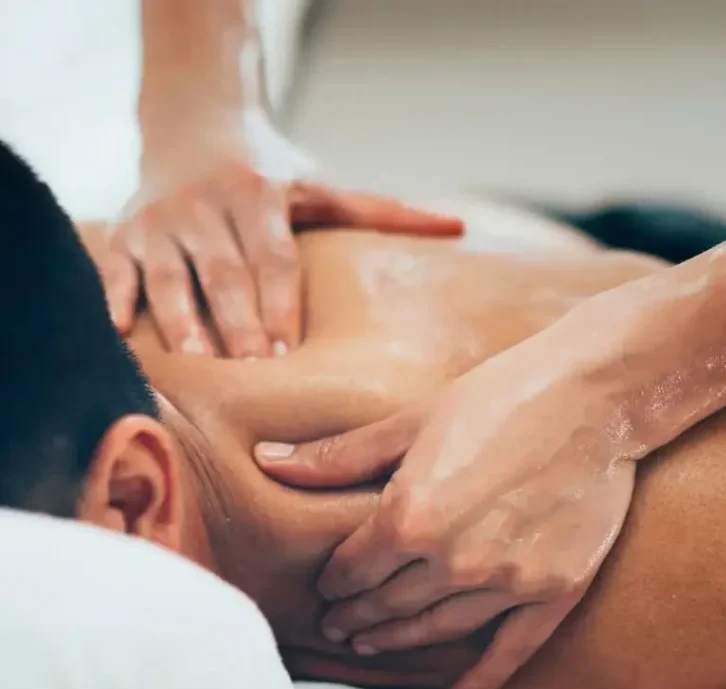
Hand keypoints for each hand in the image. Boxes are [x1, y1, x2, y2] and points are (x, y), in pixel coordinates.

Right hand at [105, 129, 462, 356]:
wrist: (195, 128)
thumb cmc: (270, 173)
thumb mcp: (323, 187)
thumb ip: (384, 211)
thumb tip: (457, 228)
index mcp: (259, 196)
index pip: (273, 257)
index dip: (279, 301)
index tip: (286, 349)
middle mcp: (206, 206)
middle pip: (224, 272)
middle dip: (236, 321)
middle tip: (249, 369)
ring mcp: (160, 220)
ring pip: (169, 275)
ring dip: (180, 321)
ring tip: (195, 366)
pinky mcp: (126, 233)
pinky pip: (115, 269)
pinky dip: (114, 300)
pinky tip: (118, 334)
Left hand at [256, 334, 635, 688]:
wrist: (591, 396)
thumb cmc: (497, 397)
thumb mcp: (411, 421)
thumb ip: (339, 456)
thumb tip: (269, 459)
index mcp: (411, 513)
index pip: (355, 566)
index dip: (335, 580)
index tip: (327, 587)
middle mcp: (454, 558)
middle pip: (389, 602)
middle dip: (357, 615)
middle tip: (337, 627)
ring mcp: (508, 580)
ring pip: (438, 628)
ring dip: (399, 640)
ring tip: (372, 645)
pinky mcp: (555, 589)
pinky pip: (511, 649)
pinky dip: (481, 678)